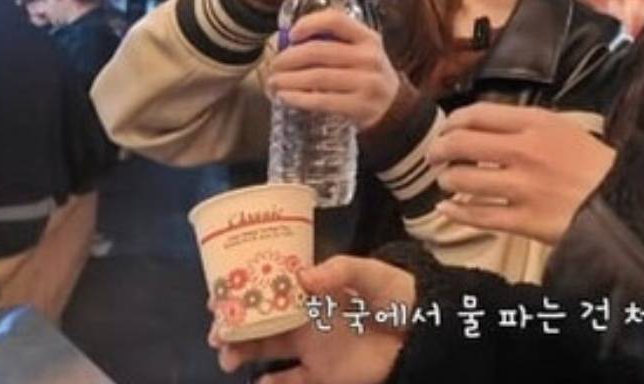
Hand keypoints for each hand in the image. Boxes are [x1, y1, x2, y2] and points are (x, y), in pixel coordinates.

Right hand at [213, 256, 415, 383]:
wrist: (426, 328)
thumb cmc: (398, 294)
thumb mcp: (372, 274)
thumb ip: (341, 271)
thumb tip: (304, 277)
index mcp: (314, 290)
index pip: (269, 288)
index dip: (242, 292)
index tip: (219, 297)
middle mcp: (306, 317)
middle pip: (260, 320)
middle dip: (233, 326)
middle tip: (217, 333)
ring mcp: (313, 347)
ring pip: (267, 348)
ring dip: (243, 352)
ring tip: (228, 358)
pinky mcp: (324, 373)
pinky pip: (292, 381)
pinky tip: (260, 382)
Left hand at [268, 10, 400, 128]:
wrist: (394, 106)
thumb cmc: (366, 74)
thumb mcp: (361, 51)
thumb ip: (334, 43)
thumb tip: (287, 43)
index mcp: (368, 38)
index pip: (336, 20)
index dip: (309, 24)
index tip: (290, 34)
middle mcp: (369, 57)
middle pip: (319, 51)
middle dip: (289, 58)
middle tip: (274, 65)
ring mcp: (367, 83)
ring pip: (317, 76)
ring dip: (289, 79)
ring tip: (274, 82)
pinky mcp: (360, 106)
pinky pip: (322, 100)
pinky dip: (299, 98)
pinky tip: (285, 96)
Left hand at [427, 104, 614, 244]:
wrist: (628, 201)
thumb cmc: (598, 167)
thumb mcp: (567, 130)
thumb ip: (528, 126)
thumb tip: (487, 128)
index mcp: (537, 123)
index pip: (477, 114)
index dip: (451, 122)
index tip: (445, 130)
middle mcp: (526, 151)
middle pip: (461, 143)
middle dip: (439, 151)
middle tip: (436, 158)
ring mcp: (524, 187)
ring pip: (463, 180)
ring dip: (448, 181)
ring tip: (448, 183)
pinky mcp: (526, 220)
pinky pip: (477, 215)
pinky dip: (456, 212)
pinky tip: (449, 209)